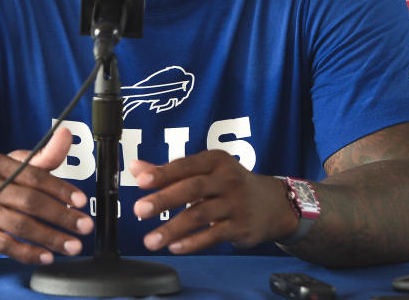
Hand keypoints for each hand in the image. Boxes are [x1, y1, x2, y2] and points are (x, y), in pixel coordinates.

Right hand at [0, 126, 93, 264]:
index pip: (34, 176)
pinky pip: (6, 246)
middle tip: (85, 226)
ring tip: (72, 245)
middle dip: (62, 216)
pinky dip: (29, 253)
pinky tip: (47, 256)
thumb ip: (42, 157)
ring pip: (21, 226)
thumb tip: (66, 134)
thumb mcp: (10, 166)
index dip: (60, 189)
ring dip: (51, 238)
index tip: (81, 201)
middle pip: (30, 202)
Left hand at [129, 150, 297, 253]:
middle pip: (191, 189)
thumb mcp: (205, 170)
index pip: (185, 165)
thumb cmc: (229, 184)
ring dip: (172, 229)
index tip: (141, 181)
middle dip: (164, 199)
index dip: (163, 173)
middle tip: (139, 210)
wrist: (273, 204)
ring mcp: (235, 204)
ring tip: (150, 240)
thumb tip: (135, 167)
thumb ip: (169, 171)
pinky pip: (213, 236)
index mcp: (215, 160)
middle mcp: (227, 179)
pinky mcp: (240, 227)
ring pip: (200, 216)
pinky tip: (174, 247)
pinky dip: (192, 242)